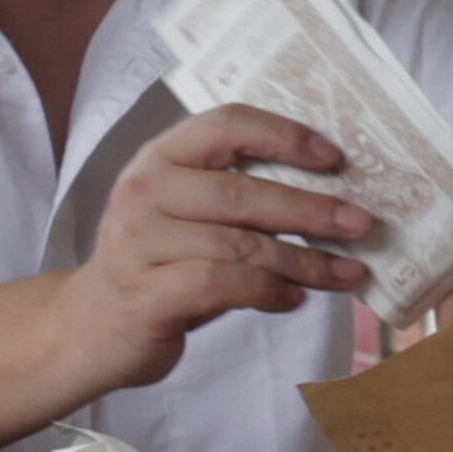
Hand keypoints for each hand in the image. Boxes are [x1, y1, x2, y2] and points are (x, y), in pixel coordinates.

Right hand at [53, 104, 372, 393]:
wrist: (91, 326)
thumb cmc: (160, 263)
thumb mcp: (187, 214)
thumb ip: (237, 196)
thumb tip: (330, 195)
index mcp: (160, 158)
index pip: (225, 124)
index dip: (283, 135)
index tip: (333, 157)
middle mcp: (145, 192)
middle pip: (243, 192)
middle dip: (311, 210)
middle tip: (361, 224)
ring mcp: (139, 243)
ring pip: (241, 246)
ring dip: (303, 262)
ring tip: (344, 274)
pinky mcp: (146, 294)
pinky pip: (224, 286)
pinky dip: (270, 292)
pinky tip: (294, 298)